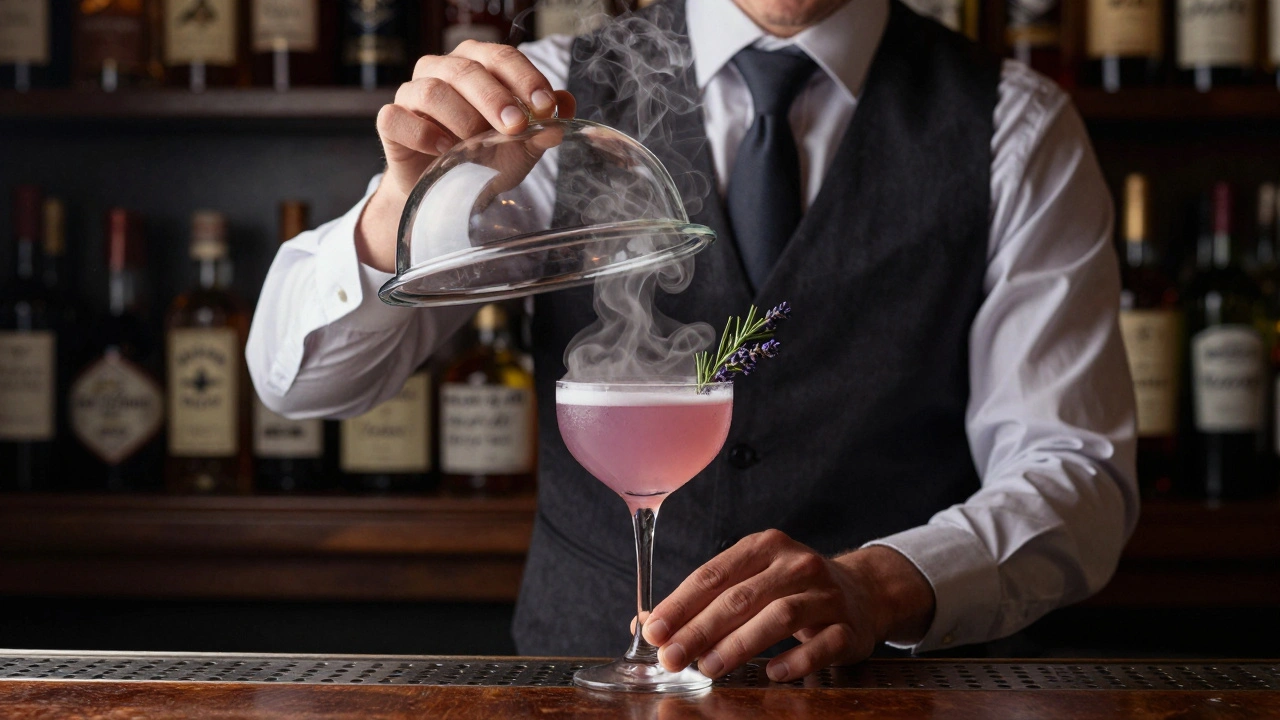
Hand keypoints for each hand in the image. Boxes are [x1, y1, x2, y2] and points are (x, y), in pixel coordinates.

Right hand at [357, 40, 576, 272]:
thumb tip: (565, 109)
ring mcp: (412, 94)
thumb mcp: (521, 146)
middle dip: (494, 97)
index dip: (524, 78)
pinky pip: (396, 118)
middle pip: (465, 70)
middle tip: (515, 126)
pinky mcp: (391, 122)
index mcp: (475, 65)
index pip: (500, 56)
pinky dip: (423, 133)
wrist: (445, 191)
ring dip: (461, 117)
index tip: (544, 106)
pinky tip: (444, 150)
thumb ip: (543, 127)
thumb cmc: (483, 157)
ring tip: (476, 142)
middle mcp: (441, 71)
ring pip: (431, 90)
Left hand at [641, 530, 934, 681]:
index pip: (713, 574)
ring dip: (738, 645)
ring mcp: (826, 594)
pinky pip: (820, 645)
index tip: (654, 631)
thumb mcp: (750, 580)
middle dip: (700, 630)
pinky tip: (770, 674)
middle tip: (672, 657)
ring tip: (709, 668)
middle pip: (740, 597)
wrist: (864, 592)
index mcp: (764, 546)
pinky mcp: (849, 626)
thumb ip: (702, 601)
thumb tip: (646, 625)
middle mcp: (796, 563)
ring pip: (778, 617)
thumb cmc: (792, 588)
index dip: (680, 604)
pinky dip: (794, 660)